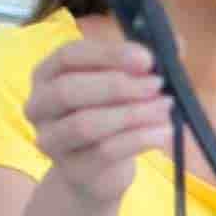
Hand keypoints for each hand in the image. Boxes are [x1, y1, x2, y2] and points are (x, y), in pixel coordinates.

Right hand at [25, 39, 172, 204]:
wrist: (98, 172)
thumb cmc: (111, 116)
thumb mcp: (125, 85)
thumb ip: (145, 64)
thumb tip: (175, 44)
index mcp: (49, 73)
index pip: (69, 55)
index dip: (109, 54)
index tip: (147, 58)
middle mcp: (40, 105)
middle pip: (69, 90)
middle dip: (118, 85)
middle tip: (157, 84)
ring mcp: (51, 140)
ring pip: (85, 124)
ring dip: (132, 113)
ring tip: (164, 107)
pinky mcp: (73, 169)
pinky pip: (106, 151)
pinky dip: (140, 138)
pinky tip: (164, 131)